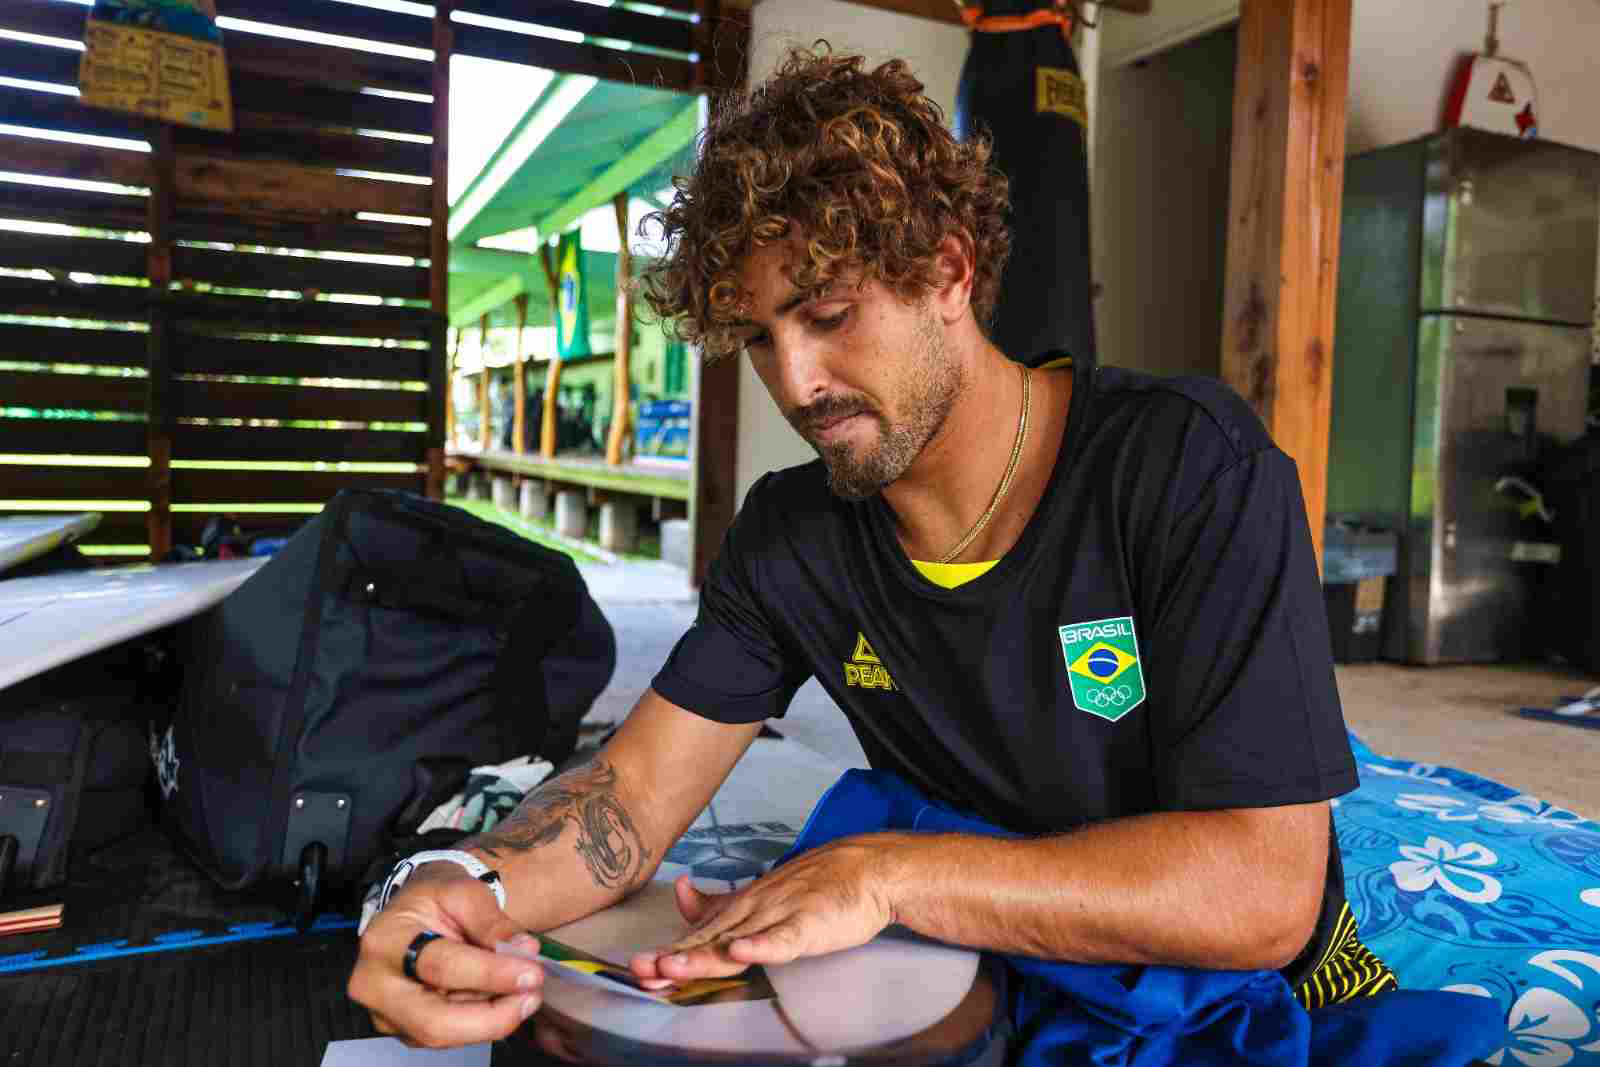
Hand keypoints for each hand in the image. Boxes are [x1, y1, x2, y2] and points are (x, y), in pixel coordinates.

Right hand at [347, 864, 544, 1048]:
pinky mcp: (406, 1030)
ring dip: (493, 1019)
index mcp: (386, 942)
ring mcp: (388, 1015)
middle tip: (532, 997)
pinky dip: (482, 1021)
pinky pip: (450, 1036)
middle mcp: (376, 987)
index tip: (531, 972)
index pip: (441, 967)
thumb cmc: (434, 899)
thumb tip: (525, 951)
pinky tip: (502, 999)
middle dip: (492, 1017)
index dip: (490, 974)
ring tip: (525, 993)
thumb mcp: (463, 891)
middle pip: (435, 1023)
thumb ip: (492, 922)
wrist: (413, 912)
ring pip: (446, 1036)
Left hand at [628, 835, 898, 980]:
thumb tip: (681, 894)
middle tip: (642, 969)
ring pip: (736, 940)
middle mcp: (753, 911)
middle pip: (708, 940)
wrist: (867, 869)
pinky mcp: (808, 923)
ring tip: (674, 966)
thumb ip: (721, 901)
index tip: (640, 968)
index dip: (669, 952)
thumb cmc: (817, 885)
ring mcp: (779, 915)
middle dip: (674, 957)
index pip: (698, 934)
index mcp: (741, 908)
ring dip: (703, 954)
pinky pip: (782, 938)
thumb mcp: (761, 892)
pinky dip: (761, 945)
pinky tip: (741, 950)